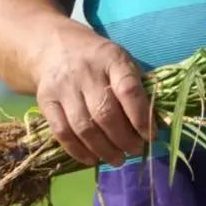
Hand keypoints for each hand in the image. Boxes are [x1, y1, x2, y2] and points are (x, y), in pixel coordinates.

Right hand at [32, 21, 153, 167]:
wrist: (57, 47)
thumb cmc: (101, 61)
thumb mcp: (123, 63)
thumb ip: (139, 89)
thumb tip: (160, 124)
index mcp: (112, 59)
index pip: (129, 90)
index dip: (141, 116)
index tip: (151, 136)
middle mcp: (86, 72)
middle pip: (105, 113)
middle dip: (124, 139)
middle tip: (136, 151)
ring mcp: (63, 87)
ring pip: (83, 127)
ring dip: (104, 149)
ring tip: (118, 159)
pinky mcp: (45, 101)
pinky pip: (62, 132)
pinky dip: (79, 151)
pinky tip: (93, 159)